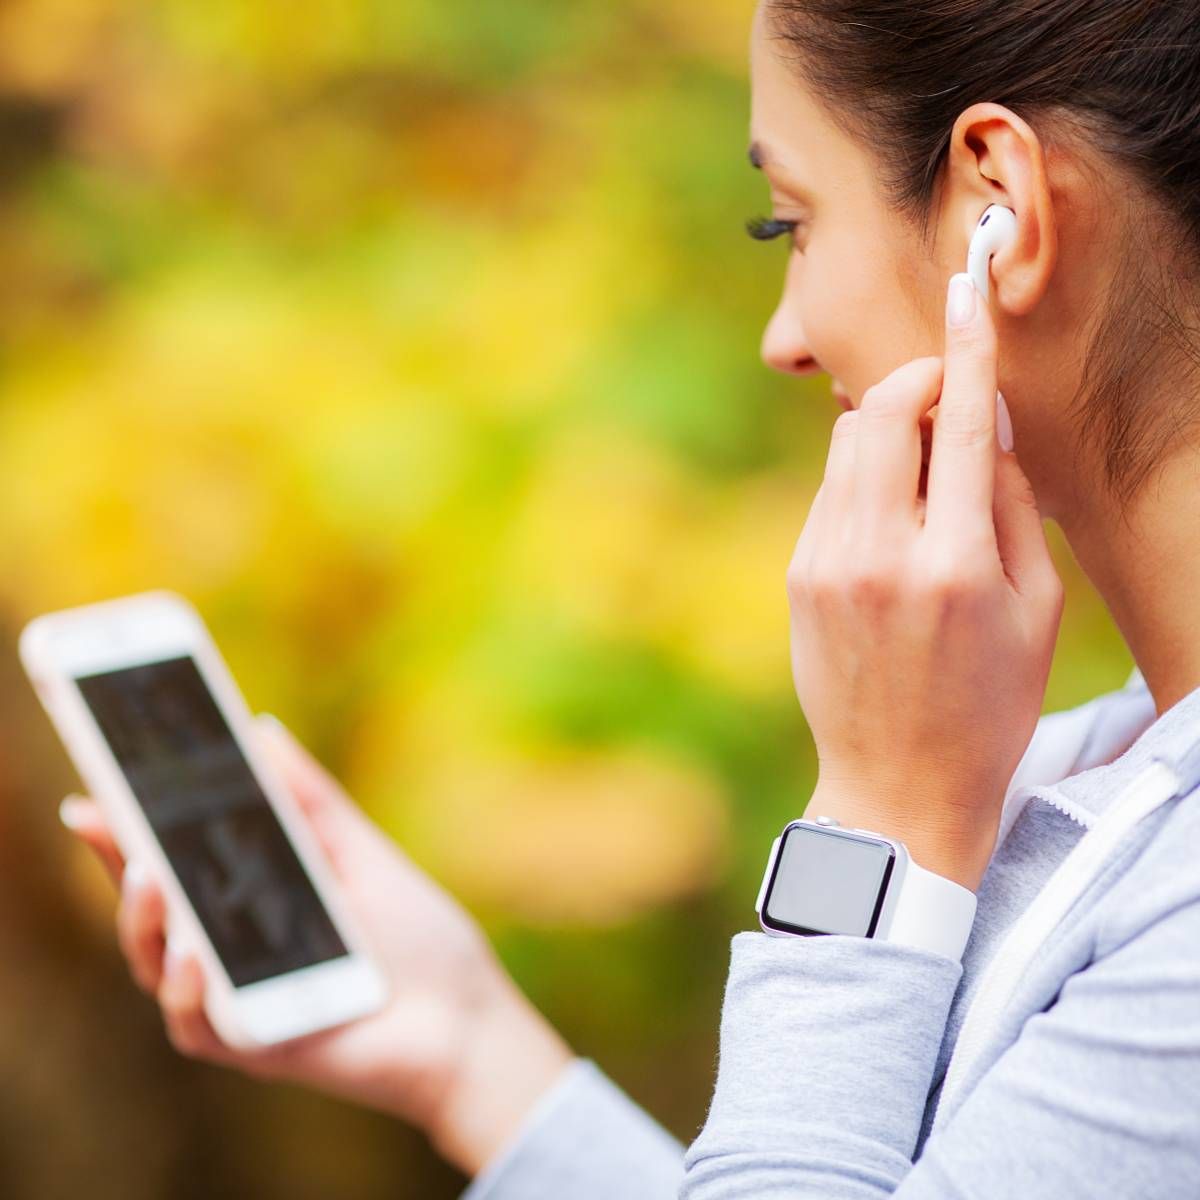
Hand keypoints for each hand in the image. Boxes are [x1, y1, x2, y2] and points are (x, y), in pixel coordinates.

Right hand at [59, 715, 573, 1176]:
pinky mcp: (256, 1049)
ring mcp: (240, 1003)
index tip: (94, 793)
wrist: (469, 1015)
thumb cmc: (415, 934)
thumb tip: (262, 728)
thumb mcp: (360, 853)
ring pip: (159, 969)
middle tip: (106, 820)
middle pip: (152, 913)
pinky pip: (198, 1026)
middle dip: (119, 866)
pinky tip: (197, 952)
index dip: (126, 833)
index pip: (172, 864)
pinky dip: (189, 989)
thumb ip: (311, 800)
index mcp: (250, 903)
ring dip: (146, 923)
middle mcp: (232, 954)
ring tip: (153, 878)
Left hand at [786, 273, 1063, 890]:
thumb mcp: (1037, 613)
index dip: (967, 350)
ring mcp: (827, 564)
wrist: (897, 786)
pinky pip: (830, 492)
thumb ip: (1015, 508)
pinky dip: (863, 481)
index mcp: (958, 565)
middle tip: (947, 402)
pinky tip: (889, 528)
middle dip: (916, 383)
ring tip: (924, 479)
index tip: (965, 292)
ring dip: (888, 430)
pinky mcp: (797, 577)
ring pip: (848, 443)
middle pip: (879, 410)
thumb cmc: (987, 707)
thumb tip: (990, 423)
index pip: (965, 427)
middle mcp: (882, 554)